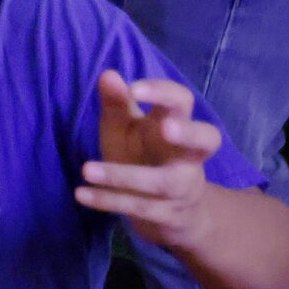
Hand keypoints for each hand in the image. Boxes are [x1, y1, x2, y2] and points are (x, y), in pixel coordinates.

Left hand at [78, 70, 219, 251]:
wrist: (169, 214)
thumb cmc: (143, 156)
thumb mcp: (126, 129)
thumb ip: (116, 104)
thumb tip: (108, 74)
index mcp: (174, 125)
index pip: (182, 102)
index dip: (164, 93)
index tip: (134, 88)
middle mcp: (187, 156)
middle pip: (207, 139)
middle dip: (189, 133)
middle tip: (167, 128)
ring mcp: (182, 187)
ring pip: (164, 182)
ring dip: (124, 175)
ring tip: (86, 169)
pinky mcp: (169, 215)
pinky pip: (142, 208)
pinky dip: (110, 201)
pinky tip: (81, 194)